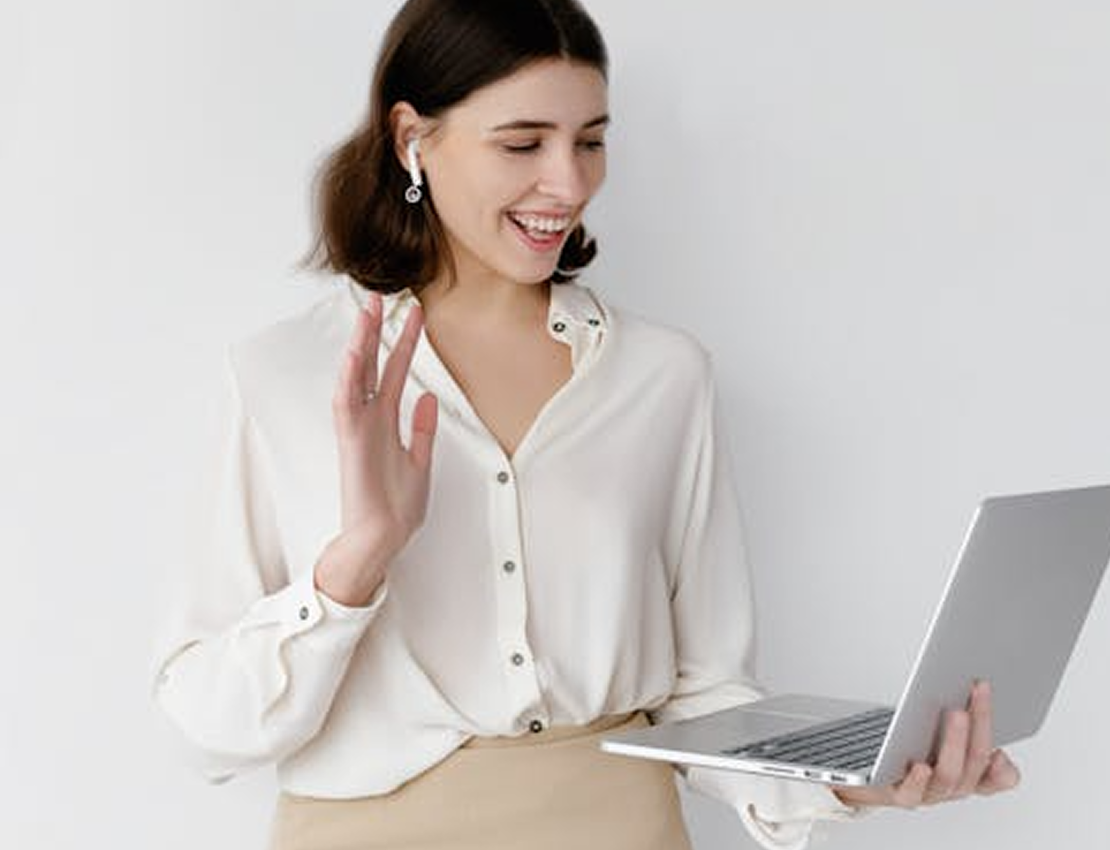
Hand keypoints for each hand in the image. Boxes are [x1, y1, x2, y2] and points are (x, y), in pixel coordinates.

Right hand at [314, 291, 438, 605]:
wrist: (383, 537)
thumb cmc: (397, 505)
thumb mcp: (420, 460)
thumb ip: (422, 428)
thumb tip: (427, 396)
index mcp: (387, 420)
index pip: (396, 371)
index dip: (405, 341)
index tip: (417, 313)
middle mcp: (370, 418)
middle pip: (373, 364)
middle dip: (377, 330)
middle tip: (382, 295)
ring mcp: (359, 427)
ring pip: (357, 375)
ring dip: (360, 343)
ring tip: (367, 311)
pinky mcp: (351, 442)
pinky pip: (347, 404)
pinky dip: (350, 379)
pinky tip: (355, 353)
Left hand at [831, 681, 1020, 808]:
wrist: (871, 776)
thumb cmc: (909, 748)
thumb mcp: (941, 733)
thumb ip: (961, 716)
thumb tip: (973, 685)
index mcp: (968, 774)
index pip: (998, 778)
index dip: (1005, 769)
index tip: (1004, 746)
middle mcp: (952, 787)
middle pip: (974, 763)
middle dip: (980, 724)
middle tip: (978, 691)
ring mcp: (927, 793)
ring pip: (949, 776)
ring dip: (956, 743)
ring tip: (957, 713)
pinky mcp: (898, 793)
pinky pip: (912, 793)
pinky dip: (918, 780)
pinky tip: (920, 765)